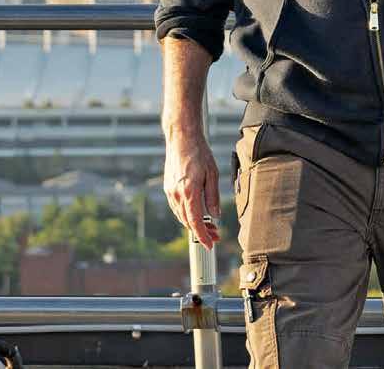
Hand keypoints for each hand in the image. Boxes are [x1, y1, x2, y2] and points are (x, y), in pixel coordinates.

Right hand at [163, 129, 220, 250]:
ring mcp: (170, 191)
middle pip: (188, 222)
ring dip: (194, 223)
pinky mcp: (168, 187)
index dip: (203, 237)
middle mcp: (177, 194)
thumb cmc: (199, 152)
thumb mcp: (212, 174)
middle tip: (215, 234)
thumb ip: (213, 197)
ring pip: (181, 216)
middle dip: (202, 231)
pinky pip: (176, 207)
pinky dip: (186, 214)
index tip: (210, 245)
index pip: (195, 222)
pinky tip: (196, 211)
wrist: (182, 137)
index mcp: (189, 192)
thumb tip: (215, 215)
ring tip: (209, 224)